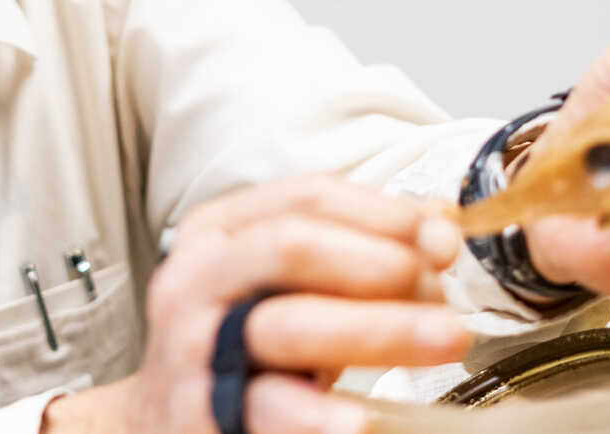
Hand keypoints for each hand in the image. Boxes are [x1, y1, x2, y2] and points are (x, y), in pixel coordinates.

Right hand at [42, 177, 470, 433]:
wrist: (163, 425)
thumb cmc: (241, 345)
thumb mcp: (290, 284)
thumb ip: (360, 248)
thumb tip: (440, 225)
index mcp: (218, 233)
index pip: (308, 197)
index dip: (386, 212)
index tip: (445, 240)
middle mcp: (196, 281)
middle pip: (294, 248)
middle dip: (382, 264)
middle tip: (445, 296)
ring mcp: (192, 350)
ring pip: (286, 326)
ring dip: (378, 330)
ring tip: (443, 341)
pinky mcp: (199, 415)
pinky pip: (266, 411)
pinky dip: (319, 416)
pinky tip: (364, 420)